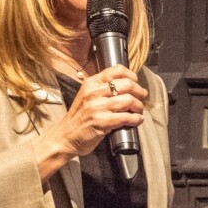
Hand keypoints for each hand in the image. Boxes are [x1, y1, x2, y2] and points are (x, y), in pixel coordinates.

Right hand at [35, 64, 145, 179]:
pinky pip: (126, 117)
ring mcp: (97, 107)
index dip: (132, 76)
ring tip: (139, 111)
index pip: (117, 70)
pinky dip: (136, 119)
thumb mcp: (87, 96)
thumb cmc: (79, 118)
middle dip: (139, 91)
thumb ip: (103, 89)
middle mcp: (94, 92)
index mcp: (91, 83)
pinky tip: (137, 121)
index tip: (136, 83)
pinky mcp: (101, 122)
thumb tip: (127, 86)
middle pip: (127, 84)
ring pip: (129, 100)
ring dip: (139, 106)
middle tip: (142, 98)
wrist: (65, 136)